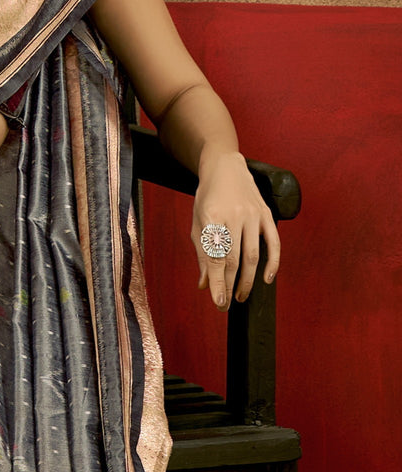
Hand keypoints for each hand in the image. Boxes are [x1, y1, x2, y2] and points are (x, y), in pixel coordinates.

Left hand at [192, 152, 280, 309]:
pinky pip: (273, 243)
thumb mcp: (198, 223)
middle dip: (230, 285)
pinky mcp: (267, 214)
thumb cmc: (208, 198)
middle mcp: (234, 215)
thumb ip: (202, 254)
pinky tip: (267, 279)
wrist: (226, 168)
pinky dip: (273, 262)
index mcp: (212, 217)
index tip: (218, 301)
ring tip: (240, 295)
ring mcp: (252, 214)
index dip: (218, 282)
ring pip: (253, 255)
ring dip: (248, 279)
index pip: (216, 256)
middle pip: (234, 259)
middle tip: (227, 303)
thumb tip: (205, 285)